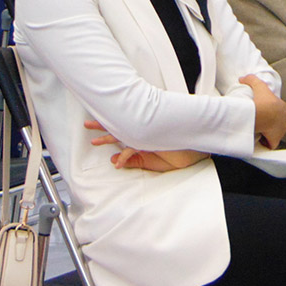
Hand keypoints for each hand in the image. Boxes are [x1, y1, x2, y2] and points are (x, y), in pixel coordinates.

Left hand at [87, 121, 208, 171]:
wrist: (198, 151)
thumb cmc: (181, 153)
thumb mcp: (153, 162)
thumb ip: (135, 161)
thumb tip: (115, 161)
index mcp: (146, 132)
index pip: (124, 126)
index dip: (109, 126)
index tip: (96, 126)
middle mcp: (146, 131)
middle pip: (120, 125)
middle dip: (102, 125)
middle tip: (87, 124)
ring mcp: (149, 134)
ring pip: (125, 133)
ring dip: (108, 137)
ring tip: (95, 140)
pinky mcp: (154, 139)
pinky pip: (135, 147)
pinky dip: (126, 155)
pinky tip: (118, 162)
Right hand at [239, 75, 285, 148]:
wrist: (262, 114)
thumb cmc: (262, 100)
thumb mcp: (257, 85)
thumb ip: (251, 79)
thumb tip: (242, 78)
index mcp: (283, 107)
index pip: (276, 110)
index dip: (268, 111)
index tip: (259, 111)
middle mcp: (285, 119)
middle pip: (276, 122)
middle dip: (269, 122)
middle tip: (257, 122)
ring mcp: (281, 131)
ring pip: (274, 132)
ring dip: (267, 132)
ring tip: (257, 130)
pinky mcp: (276, 139)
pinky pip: (271, 143)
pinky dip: (266, 142)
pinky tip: (259, 140)